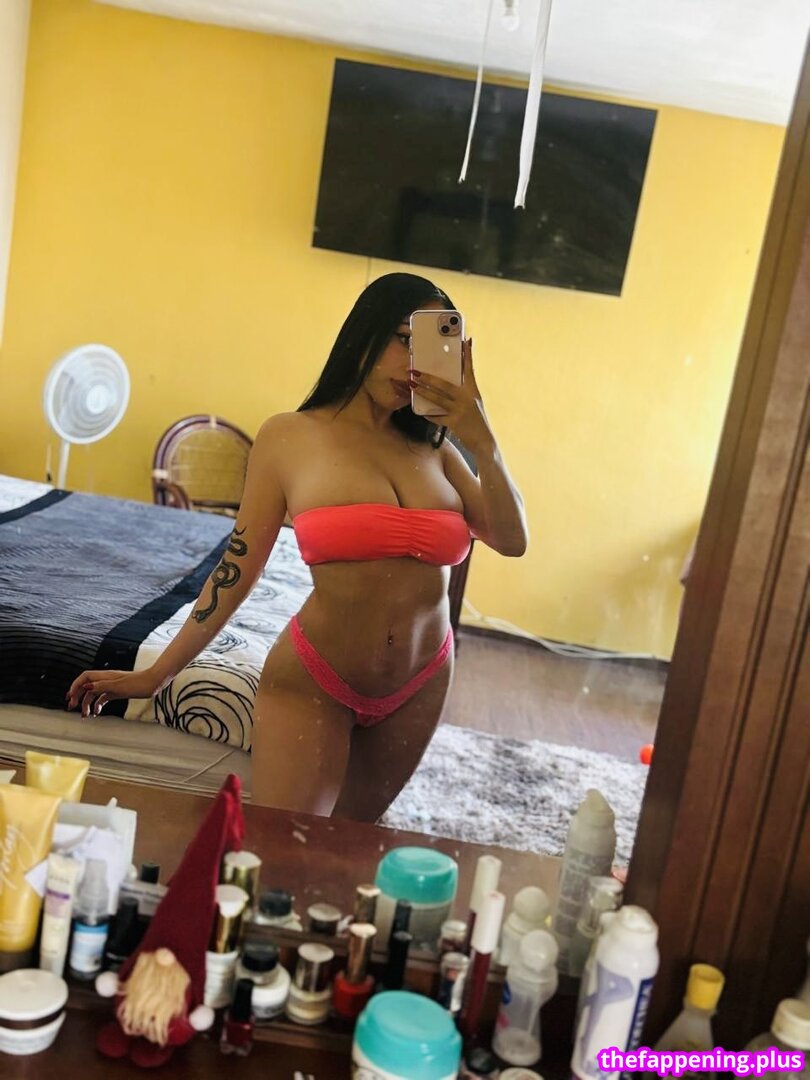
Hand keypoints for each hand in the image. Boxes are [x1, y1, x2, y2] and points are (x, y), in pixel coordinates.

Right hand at [66, 667, 161, 716]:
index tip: (71, 698)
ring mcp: (112, 686)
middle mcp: (106, 680)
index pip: (84, 677)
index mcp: (105, 676)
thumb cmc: (138, 683)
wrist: (154, 683)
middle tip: (72, 707)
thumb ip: (102, 686)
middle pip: (86, 686)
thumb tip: (86, 687)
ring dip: (87, 703)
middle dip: (77, 696)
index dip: (75, 686)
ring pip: (94, 694)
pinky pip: (103, 698)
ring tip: (84, 715)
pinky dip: (98, 705)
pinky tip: (96, 712)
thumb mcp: (119, 686)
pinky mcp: (117, 692)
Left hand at [409, 338, 493, 453]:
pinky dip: (429, 415)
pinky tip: (421, 412)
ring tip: (412, 386)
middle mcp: (467, 398)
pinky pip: (438, 417)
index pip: (470, 369)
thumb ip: (464, 393)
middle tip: (415, 371)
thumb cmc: (477, 422)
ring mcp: (461, 410)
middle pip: (445, 384)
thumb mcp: (474, 404)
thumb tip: (451, 383)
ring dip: (423, 392)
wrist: (485, 443)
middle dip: (428, 377)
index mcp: (473, 391)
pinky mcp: (455, 423)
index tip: (464, 341)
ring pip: (438, 399)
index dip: (467, 355)